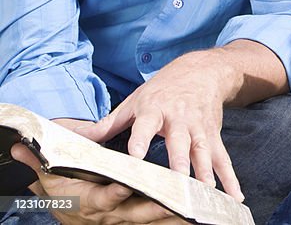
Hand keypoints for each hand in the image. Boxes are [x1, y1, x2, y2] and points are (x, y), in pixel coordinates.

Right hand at [10, 140, 184, 224]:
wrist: (70, 209)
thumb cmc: (64, 188)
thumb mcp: (51, 176)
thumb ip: (40, 163)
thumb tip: (21, 147)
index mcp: (90, 200)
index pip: (102, 198)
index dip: (112, 194)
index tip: (124, 186)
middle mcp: (110, 213)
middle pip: (133, 212)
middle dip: (153, 209)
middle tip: (173, 202)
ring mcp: (126, 218)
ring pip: (151, 220)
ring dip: (172, 217)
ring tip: (193, 213)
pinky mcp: (139, 220)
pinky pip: (160, 223)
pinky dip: (177, 221)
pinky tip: (195, 219)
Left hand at [77, 53, 242, 200]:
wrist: (202, 70)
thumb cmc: (163, 89)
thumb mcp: (135, 100)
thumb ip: (109, 123)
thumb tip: (80, 139)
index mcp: (155, 109)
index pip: (146, 125)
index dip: (141, 140)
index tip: (136, 157)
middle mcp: (180, 119)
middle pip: (180, 143)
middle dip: (179, 163)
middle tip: (177, 183)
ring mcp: (200, 129)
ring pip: (203, 152)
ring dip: (205, 173)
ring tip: (205, 194)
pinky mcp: (214, 136)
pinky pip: (223, 159)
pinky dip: (230, 178)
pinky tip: (234, 196)